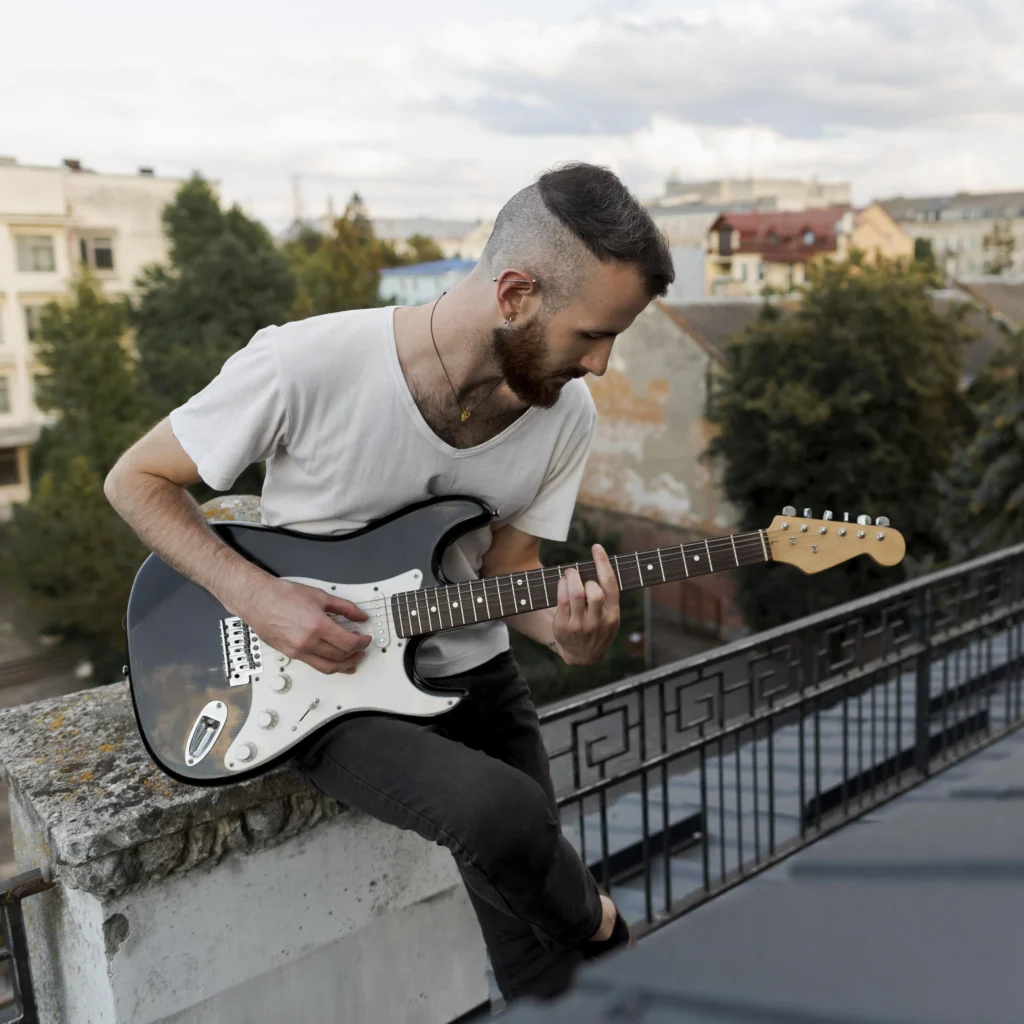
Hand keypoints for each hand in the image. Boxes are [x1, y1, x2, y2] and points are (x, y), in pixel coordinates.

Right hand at [235, 578, 370, 674]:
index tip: (365, 638)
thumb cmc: (282, 595)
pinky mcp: (291, 654)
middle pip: (340, 657)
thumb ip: (345, 607)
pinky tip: (334, 662)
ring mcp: (298, 651)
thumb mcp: (320, 596)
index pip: (348, 643)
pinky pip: (315, 666)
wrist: (257, 599)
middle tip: (362, 647)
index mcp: (317, 625)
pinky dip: (329, 665)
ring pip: (328, 667)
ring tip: (353, 659)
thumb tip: (360, 616)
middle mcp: (307, 642)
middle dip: (356, 653)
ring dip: (344, 666)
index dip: (362, 642)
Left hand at [552, 544, 619, 666]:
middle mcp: (598, 621)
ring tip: (569, 574)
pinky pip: (561, 601)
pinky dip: (561, 586)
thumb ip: (608, 597)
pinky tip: (562, 583)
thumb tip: (598, 564)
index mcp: (613, 615)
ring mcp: (581, 625)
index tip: (596, 547)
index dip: (603, 563)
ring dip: (571, 578)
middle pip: (594, 591)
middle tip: (577, 571)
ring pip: (576, 594)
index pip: (611, 585)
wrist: (584, 656)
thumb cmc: (598, 628)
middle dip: (584, 576)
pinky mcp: (564, 627)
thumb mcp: (610, 617)